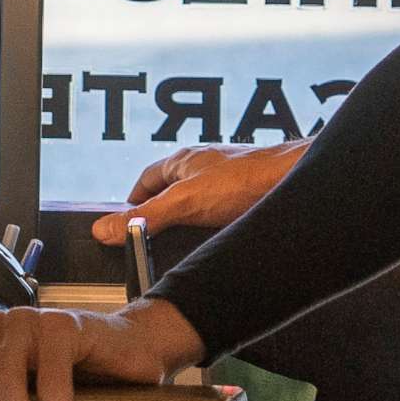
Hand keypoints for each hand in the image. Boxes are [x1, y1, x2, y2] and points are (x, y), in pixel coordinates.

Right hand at [89, 142, 306, 245]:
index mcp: (183, 161)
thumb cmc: (246, 179)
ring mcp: (228, 179)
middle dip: (161, 211)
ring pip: (199, 200)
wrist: (294, 180)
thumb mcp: (184, 203)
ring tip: (184, 239)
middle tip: (152, 234)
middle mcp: (205, 167)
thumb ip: (145, 217)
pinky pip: (223, 210)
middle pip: (173, 189)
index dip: (134, 200)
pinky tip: (219, 237)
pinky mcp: (247, 195)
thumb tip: (105, 228)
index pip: (147, 178)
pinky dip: (215, 224)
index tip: (125, 220)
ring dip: (191, 218)